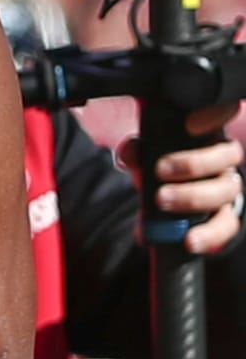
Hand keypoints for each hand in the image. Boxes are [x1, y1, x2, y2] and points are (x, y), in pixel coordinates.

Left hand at [117, 102, 243, 254]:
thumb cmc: (165, 166)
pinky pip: (227, 227)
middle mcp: (225, 162)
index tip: (189, 123)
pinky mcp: (228, 218)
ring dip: (194, 197)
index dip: (212, 117)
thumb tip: (128, 154)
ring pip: (227, 192)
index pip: (222, 118)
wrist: (176, 199)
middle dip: (192, 164)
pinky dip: (209, 236)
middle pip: (225, 158)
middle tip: (160, 171)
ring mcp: (229, 191)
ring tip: (164, 202)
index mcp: (209, 138)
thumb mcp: (150, 155)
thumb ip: (139, 151)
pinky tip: (189, 241)